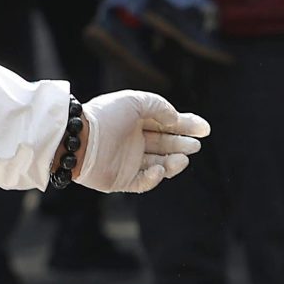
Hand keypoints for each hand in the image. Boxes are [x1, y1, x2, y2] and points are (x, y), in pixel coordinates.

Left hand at [74, 90, 207, 191]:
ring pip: (158, 165)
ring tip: (183, 158)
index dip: (187, 126)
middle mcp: (133, 142)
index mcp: (136, 122)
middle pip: (165, 145)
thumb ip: (159, 107)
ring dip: (173, 162)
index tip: (205, 129)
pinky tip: (160, 170)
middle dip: (182, 144)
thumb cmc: (106, 116)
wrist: (78, 139)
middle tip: (195, 145)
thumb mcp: (135, 101)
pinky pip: (142, 182)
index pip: (167, 125)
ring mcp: (127, 162)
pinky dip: (153, 178)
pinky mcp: (120, 180)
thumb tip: (176, 119)